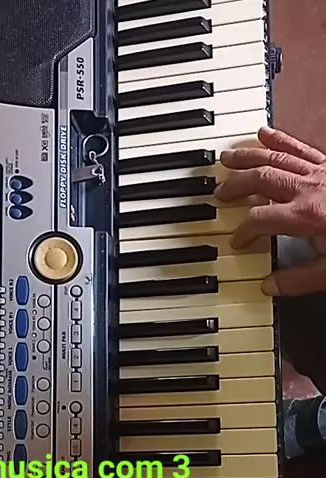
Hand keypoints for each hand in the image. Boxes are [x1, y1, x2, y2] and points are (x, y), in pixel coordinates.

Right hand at [214, 127, 325, 296]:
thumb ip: (299, 279)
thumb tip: (271, 285)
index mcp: (305, 216)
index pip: (259, 221)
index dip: (242, 232)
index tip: (236, 241)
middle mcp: (308, 189)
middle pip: (260, 181)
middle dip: (235, 186)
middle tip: (219, 192)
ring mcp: (320, 172)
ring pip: (275, 159)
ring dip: (248, 157)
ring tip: (228, 157)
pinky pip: (300, 148)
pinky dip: (280, 140)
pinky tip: (265, 133)